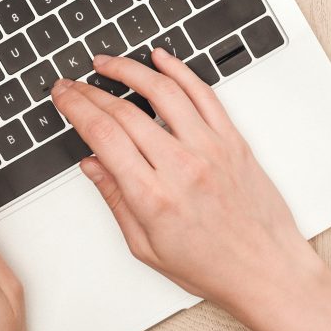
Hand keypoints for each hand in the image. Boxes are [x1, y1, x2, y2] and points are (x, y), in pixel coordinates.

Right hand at [51, 49, 326, 319]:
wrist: (267, 270)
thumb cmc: (213, 266)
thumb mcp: (147, 247)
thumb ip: (116, 201)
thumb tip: (92, 166)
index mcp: (153, 197)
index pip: (103, 136)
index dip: (76, 107)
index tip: (63, 96)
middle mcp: (182, 167)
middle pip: (125, 111)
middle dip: (90, 90)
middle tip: (73, 83)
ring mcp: (211, 149)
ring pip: (164, 91)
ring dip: (131, 69)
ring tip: (109, 63)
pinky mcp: (234, 141)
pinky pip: (205, 94)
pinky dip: (180, 71)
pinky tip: (161, 60)